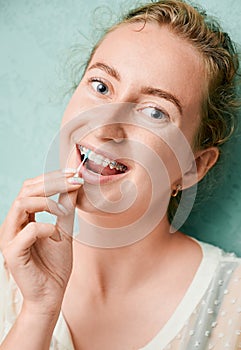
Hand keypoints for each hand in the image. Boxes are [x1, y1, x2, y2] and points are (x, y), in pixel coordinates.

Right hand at [0, 170, 82, 314]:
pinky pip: (28, 231)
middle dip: (52, 182)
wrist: (51, 295)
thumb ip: (66, 209)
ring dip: (47, 202)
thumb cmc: (55, 265)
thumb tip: (74, 185)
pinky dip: (46, 227)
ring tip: (63, 212)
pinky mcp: (13, 253)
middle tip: (74, 182)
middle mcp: (14, 224)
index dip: (53, 178)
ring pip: (21, 203)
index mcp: (23, 218)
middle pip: (26, 190)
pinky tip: (56, 234)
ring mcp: (10, 238)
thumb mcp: (64, 230)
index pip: (32, 187)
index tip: (75, 176)